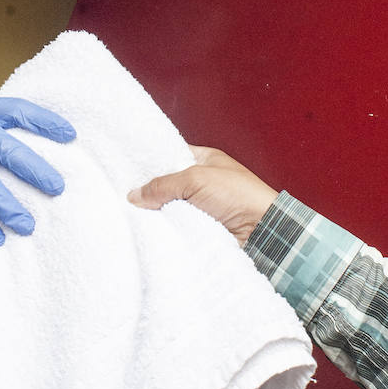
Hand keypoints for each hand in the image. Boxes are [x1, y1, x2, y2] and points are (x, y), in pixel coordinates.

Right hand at [127, 146, 278, 245]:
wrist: (263, 231)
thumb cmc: (237, 195)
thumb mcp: (195, 179)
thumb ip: (162, 184)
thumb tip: (135, 196)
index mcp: (205, 160)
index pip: (171, 156)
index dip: (151, 162)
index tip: (126, 170)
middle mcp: (202, 182)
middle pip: (168, 185)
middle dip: (150, 192)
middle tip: (123, 197)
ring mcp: (202, 207)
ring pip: (170, 208)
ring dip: (157, 214)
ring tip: (129, 217)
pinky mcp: (203, 229)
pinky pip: (178, 228)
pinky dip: (167, 230)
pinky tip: (148, 232)